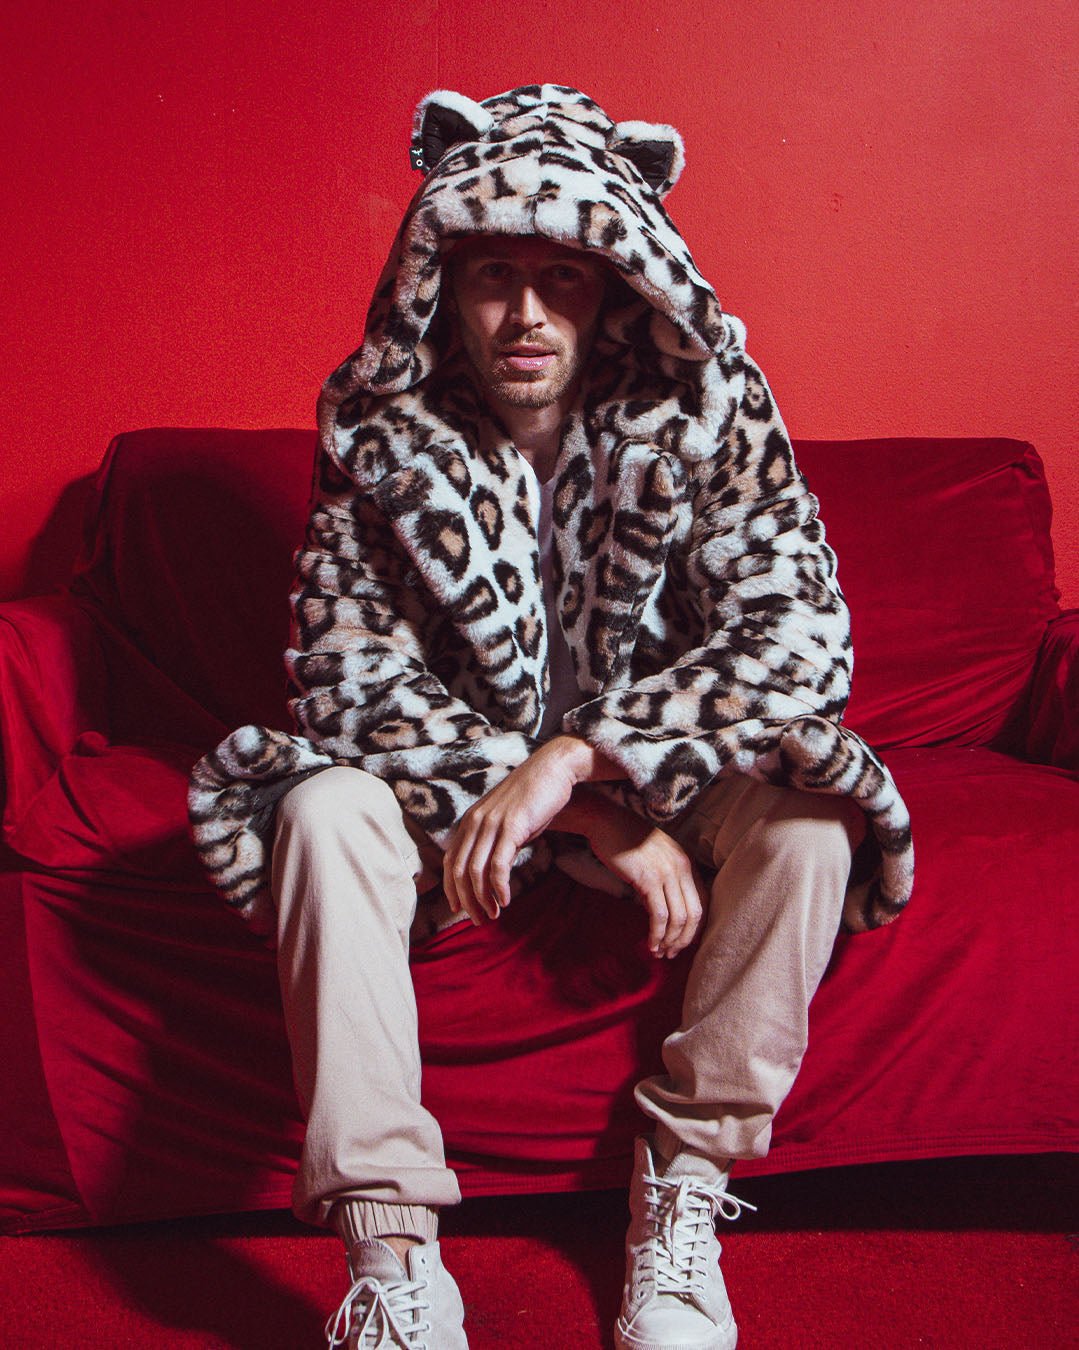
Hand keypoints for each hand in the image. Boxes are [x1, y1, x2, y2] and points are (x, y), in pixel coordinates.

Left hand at [444, 736, 610, 923]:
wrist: (553, 769)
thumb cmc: (533, 796)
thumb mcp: (506, 818)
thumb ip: (493, 839)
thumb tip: (489, 868)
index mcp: (471, 820)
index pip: (450, 861)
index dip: (451, 888)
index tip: (458, 909)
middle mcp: (475, 821)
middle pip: (459, 871)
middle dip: (466, 900)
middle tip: (479, 920)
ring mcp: (492, 824)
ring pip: (476, 872)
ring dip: (482, 899)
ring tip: (493, 914)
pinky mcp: (511, 827)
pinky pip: (498, 866)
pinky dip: (499, 888)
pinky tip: (506, 900)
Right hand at [581, 799, 707, 957]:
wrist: (607, 821)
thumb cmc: (627, 839)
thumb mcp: (656, 857)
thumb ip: (665, 879)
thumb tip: (663, 911)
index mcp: (687, 862)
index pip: (702, 903)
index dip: (694, 927)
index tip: (682, 942)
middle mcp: (682, 867)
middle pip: (694, 914)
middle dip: (684, 939)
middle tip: (672, 953)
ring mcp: (667, 873)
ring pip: (678, 918)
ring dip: (670, 940)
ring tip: (659, 952)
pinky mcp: (648, 879)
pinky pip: (659, 915)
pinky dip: (657, 934)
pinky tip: (650, 943)